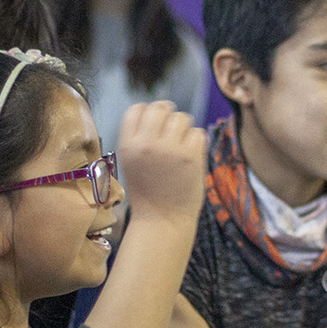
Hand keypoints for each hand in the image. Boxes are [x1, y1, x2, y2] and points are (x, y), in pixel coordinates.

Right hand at [115, 101, 204, 226]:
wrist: (162, 220)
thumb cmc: (148, 192)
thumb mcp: (130, 162)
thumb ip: (139, 137)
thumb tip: (158, 110)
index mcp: (128, 145)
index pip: (137, 108)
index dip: (148, 112)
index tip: (155, 124)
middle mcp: (146, 144)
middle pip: (160, 107)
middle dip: (168, 115)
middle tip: (172, 131)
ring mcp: (170, 150)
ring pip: (182, 117)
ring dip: (184, 129)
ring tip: (181, 146)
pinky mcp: (191, 157)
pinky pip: (199, 132)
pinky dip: (197, 142)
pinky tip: (191, 156)